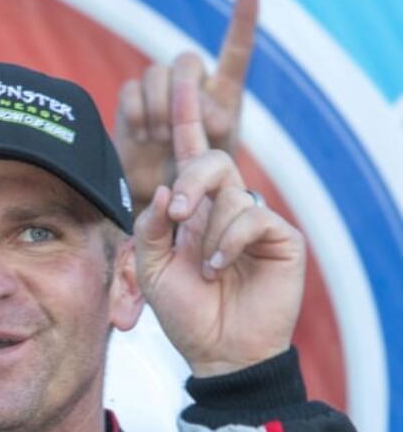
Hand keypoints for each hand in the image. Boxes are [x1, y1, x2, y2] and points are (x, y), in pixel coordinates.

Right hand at [115, 0, 257, 210]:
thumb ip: (216, 132)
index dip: (243, 16)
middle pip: (185, 60)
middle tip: (177, 130)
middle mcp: (192, 84)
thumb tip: (205, 113)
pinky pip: (130, 91)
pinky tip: (144, 138)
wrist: (162, 200)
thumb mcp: (217, 159)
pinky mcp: (132, 102)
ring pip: (155, 73)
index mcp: (223, 93)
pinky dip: (137, 115)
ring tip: (161, 139)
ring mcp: (159, 91)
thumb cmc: (197, 181)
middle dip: (180, 92)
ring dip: (158, 109)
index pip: (235, 48)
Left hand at [132, 73, 304, 377]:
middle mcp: (225, 207)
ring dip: (207, 229)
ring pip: (230, 190)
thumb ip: (150, 226)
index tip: (181, 79)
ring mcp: (255, 219)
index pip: (190, 156)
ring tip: (203, 267)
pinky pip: (251, 215)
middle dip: (190, 179)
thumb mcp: (151, 267)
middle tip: (176, 213)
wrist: (217, 352)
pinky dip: (228, 240)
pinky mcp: (281, 236)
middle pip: (211, 160)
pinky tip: (219, 266)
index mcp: (193, 209)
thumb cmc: (185, 312)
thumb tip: (163, 192)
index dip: (186, 117)